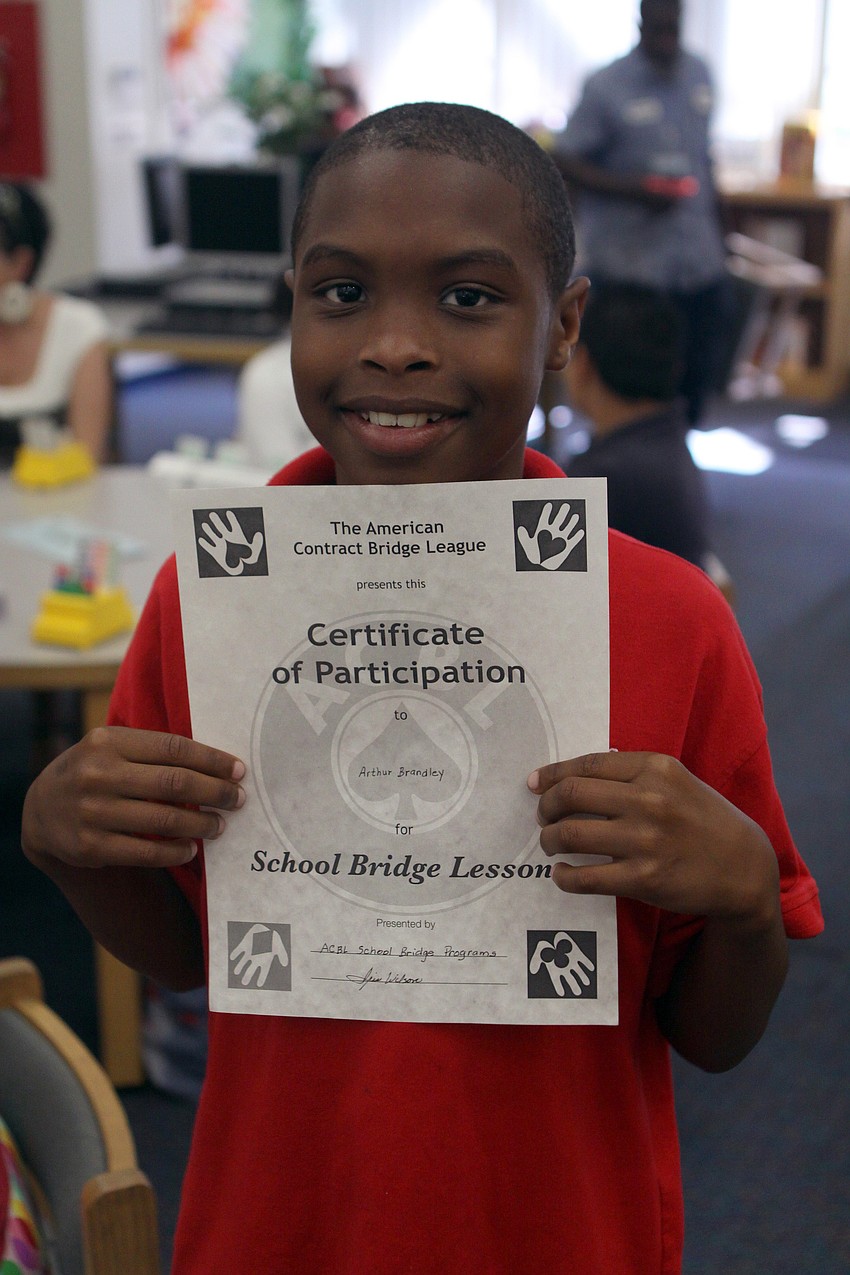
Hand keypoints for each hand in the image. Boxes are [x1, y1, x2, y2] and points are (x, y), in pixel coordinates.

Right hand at [22, 727, 245, 871]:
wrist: (42, 809)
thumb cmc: (96, 771)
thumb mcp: (113, 748)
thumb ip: (154, 751)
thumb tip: (218, 764)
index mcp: (108, 742)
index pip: (174, 748)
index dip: (212, 760)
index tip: (239, 771)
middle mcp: (98, 775)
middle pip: (175, 784)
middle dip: (216, 792)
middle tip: (238, 800)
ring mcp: (92, 812)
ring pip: (165, 821)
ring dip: (202, 824)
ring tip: (219, 825)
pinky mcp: (90, 846)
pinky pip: (147, 853)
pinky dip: (176, 852)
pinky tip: (190, 848)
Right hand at [197, 510, 263, 575]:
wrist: (241, 570)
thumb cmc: (248, 560)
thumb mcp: (254, 552)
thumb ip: (257, 543)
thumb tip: (259, 534)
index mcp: (238, 536)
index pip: (234, 525)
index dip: (231, 519)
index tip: (228, 513)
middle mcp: (228, 539)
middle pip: (221, 527)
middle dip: (216, 521)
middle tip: (212, 514)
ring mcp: (222, 545)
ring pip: (213, 536)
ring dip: (209, 530)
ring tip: (204, 525)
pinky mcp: (216, 554)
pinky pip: (209, 547)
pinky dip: (205, 544)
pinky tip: (201, 540)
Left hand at [230, 925, 287, 986]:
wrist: (264, 927)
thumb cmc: (272, 937)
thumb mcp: (278, 945)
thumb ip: (282, 954)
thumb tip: (285, 964)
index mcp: (264, 959)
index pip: (263, 971)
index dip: (261, 978)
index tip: (259, 984)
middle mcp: (256, 958)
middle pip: (250, 970)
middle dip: (247, 976)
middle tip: (244, 982)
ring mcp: (249, 952)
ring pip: (243, 962)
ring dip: (239, 966)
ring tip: (236, 971)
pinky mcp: (244, 945)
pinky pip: (238, 950)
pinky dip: (235, 953)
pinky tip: (233, 957)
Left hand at [516, 502, 584, 569]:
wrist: (542, 566)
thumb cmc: (534, 555)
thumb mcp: (528, 546)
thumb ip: (523, 537)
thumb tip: (520, 528)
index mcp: (542, 531)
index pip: (545, 518)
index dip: (546, 512)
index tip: (549, 505)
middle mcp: (552, 533)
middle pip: (558, 520)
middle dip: (562, 513)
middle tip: (566, 506)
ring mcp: (560, 539)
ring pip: (567, 528)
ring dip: (571, 523)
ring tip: (575, 516)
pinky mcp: (566, 547)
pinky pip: (573, 541)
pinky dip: (577, 537)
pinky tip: (580, 532)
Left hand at [527, 751, 778, 924]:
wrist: (743, 866)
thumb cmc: (704, 819)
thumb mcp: (676, 781)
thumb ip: (633, 774)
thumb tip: (576, 776)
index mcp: (655, 768)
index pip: (587, 765)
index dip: (553, 774)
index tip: (535, 783)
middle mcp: (649, 800)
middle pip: (571, 795)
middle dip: (546, 806)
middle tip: (542, 817)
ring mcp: (646, 840)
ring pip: (571, 834)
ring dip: (549, 840)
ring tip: (550, 844)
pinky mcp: (644, 879)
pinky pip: (586, 877)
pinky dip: (564, 876)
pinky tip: (562, 874)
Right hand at [529, 931, 594, 996]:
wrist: (554, 934)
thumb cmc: (546, 946)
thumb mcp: (539, 952)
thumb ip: (536, 961)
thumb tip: (532, 971)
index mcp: (555, 970)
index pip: (557, 982)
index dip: (559, 987)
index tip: (562, 994)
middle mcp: (565, 968)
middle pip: (571, 980)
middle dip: (574, 986)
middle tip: (577, 992)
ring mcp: (572, 962)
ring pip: (579, 972)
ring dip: (583, 976)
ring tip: (586, 982)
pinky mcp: (578, 954)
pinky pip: (585, 961)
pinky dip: (588, 964)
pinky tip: (591, 968)